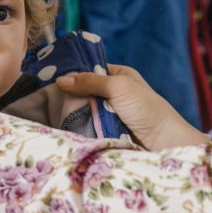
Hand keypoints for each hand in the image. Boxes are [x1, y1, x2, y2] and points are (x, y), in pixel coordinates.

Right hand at [56, 64, 207, 149]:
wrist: (162, 143)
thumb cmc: (146, 109)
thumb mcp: (118, 87)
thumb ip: (90, 81)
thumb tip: (60, 80)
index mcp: (119, 76)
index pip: (91, 69)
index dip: (74, 72)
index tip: (52, 76)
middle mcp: (114, 93)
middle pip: (84, 91)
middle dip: (71, 95)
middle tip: (49, 96)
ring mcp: (109, 114)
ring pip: (84, 110)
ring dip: (74, 112)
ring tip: (52, 111)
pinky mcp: (106, 132)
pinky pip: (87, 126)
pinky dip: (79, 126)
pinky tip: (64, 125)